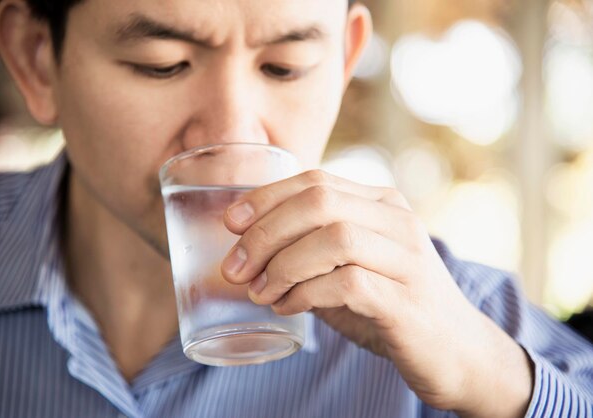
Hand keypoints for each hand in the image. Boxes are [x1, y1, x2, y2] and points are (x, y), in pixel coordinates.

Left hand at [221, 170, 531, 417]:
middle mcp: (398, 222)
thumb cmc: (390, 303)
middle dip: (266, 232)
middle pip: (319, 202)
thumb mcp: (350, 265)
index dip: (266, 197)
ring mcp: (408, 259)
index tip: (230, 222)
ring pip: (334, 238)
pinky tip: (288, 307)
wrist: (455, 351)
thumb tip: (248, 250)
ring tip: (260, 292)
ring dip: (283, 265)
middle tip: (236, 267)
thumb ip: (310, 251)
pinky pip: (347, 284)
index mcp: (381, 204)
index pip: (316, 181)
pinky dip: (305, 294)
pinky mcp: (408, 301)